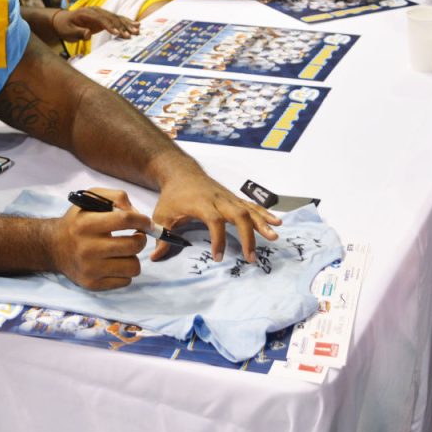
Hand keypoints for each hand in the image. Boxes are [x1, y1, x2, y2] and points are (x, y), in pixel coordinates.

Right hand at [50, 188, 149, 290]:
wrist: (53, 247)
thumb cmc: (77, 221)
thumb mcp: (91, 199)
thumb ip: (117, 198)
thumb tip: (138, 215)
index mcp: (87, 224)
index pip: (125, 220)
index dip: (143, 221)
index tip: (147, 223)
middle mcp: (87, 248)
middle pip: (133, 246)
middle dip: (140, 239)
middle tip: (135, 237)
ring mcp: (90, 269)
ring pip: (133, 267)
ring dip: (133, 258)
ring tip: (122, 252)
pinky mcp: (92, 285)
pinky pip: (125, 281)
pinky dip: (124, 272)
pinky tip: (114, 264)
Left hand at [52, 7, 139, 41]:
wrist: (63, 21)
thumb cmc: (65, 27)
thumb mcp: (68, 31)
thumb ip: (78, 32)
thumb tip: (87, 34)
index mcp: (86, 13)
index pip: (100, 19)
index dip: (109, 26)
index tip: (117, 33)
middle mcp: (96, 11)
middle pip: (111, 17)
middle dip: (122, 26)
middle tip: (131, 35)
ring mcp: (101, 13)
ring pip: (116, 18)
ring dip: (127, 24)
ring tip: (137, 30)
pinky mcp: (104, 18)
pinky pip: (117, 20)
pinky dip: (126, 23)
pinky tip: (136, 25)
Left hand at [150, 168, 279, 262]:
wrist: (181, 173)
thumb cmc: (172, 196)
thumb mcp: (162, 215)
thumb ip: (161, 236)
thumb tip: (154, 258)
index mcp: (201, 203)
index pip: (214, 220)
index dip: (218, 239)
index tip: (218, 257)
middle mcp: (219, 199)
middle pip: (239, 214)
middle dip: (248, 236)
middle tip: (251, 257)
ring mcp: (229, 197)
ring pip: (249, 209)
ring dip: (262, 224)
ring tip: (274, 237)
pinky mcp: (234, 198)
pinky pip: (252, 205)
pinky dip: (264, 214)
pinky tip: (276, 222)